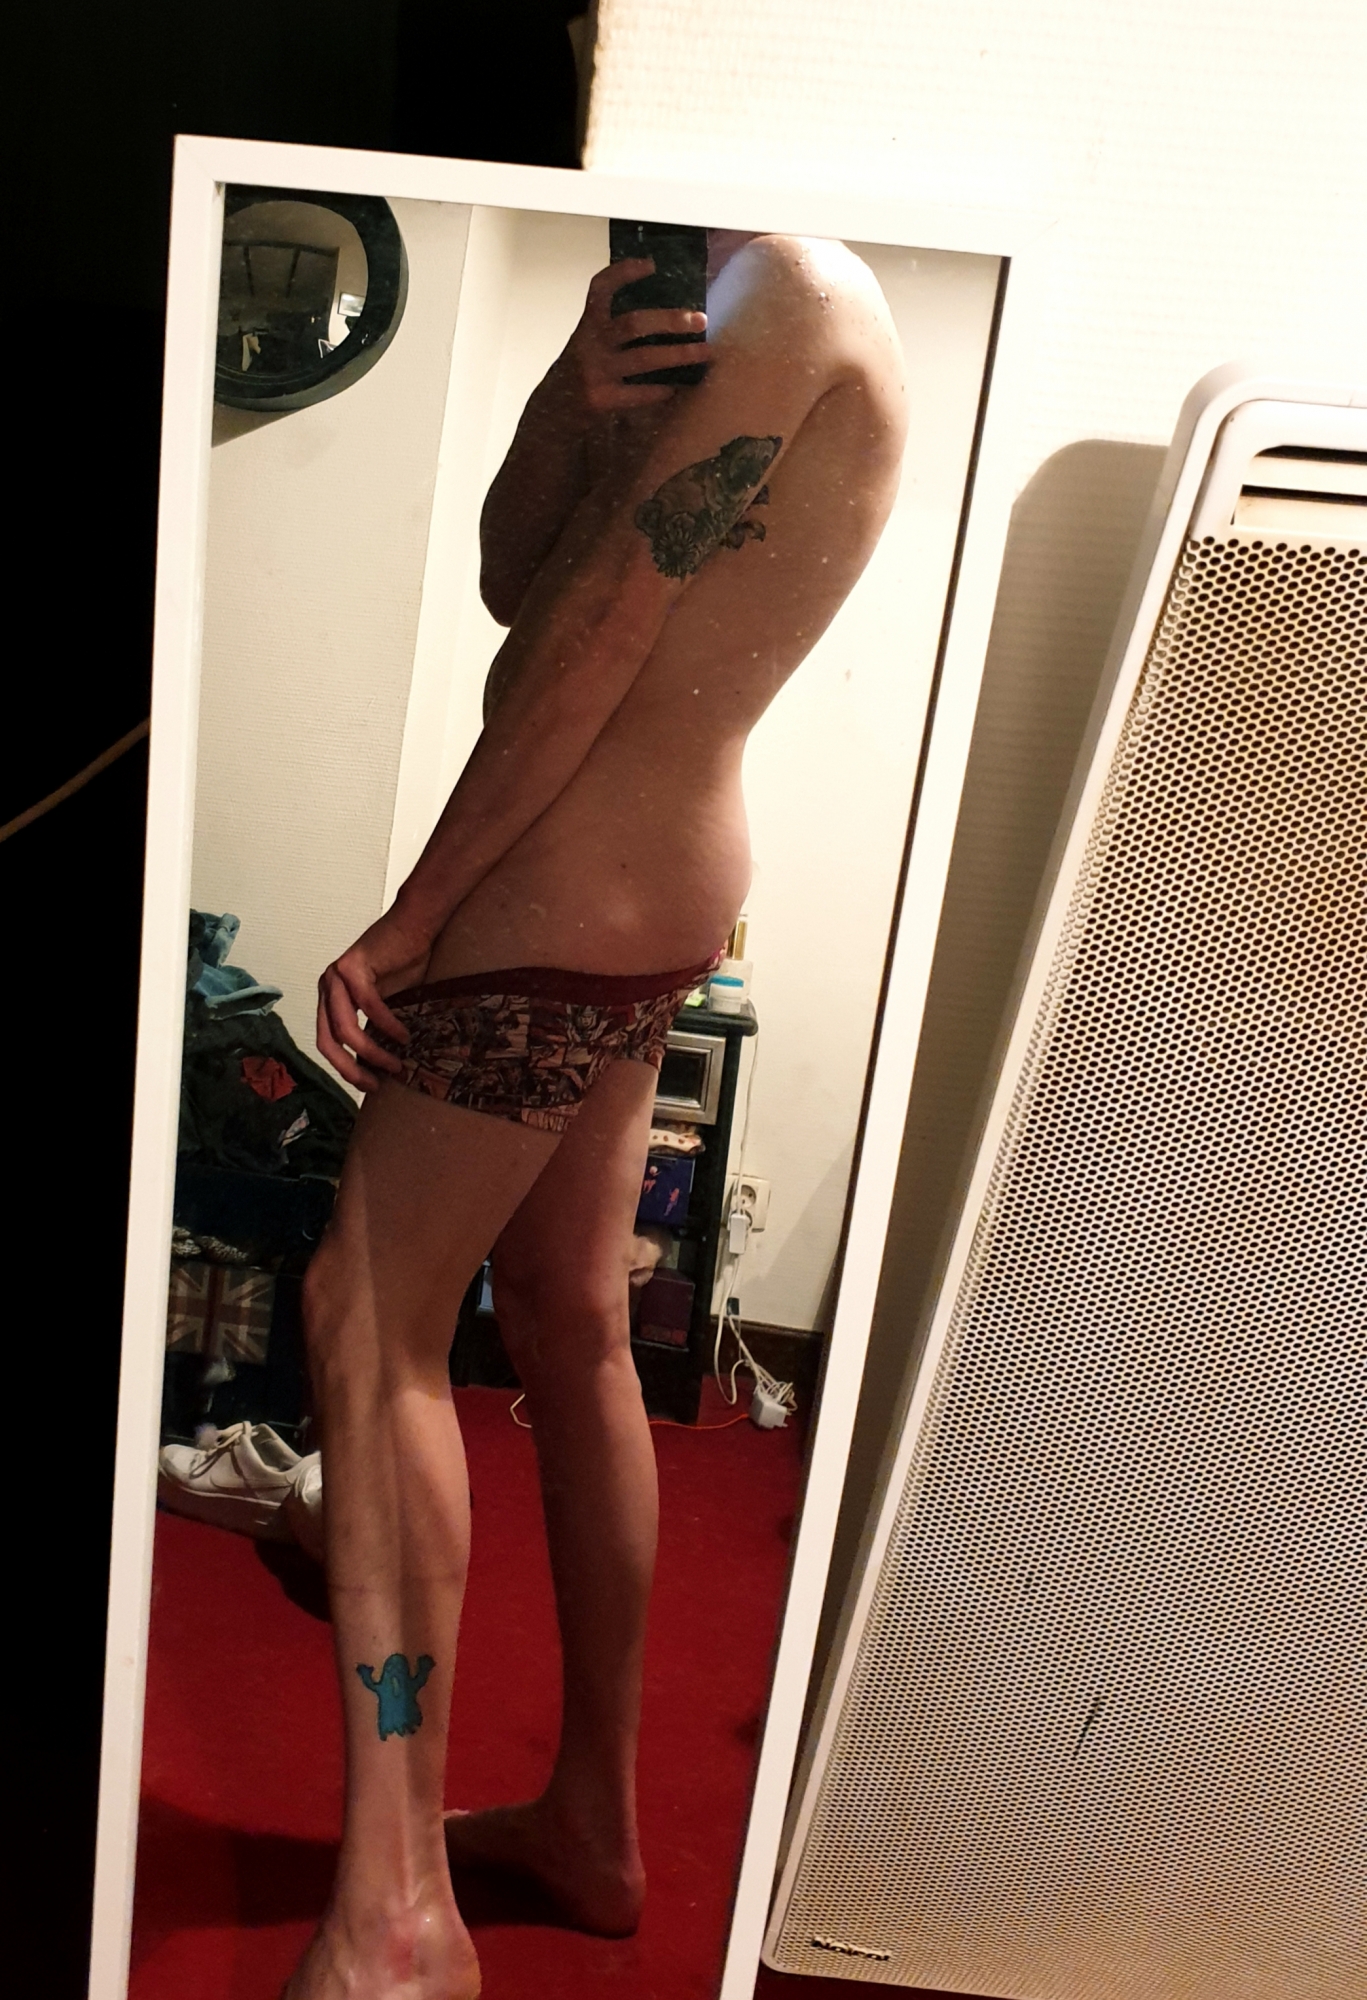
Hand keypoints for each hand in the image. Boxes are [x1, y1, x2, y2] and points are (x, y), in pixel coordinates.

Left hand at [316, 907, 432, 1091]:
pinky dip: (388, 1025)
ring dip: (372, 1052)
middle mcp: (327, 987)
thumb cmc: (405, 960)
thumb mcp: (386, 1001)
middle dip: (351, 1069)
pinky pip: (369, 1007)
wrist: (416, 923)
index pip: (326, 1042)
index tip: (369, 1084)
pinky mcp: (354, 967)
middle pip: (327, 1041)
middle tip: (375, 1085)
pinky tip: (404, 1035)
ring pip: (346, 1029)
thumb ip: (376, 1026)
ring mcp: (336, 976)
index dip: (344, 1068)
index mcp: (330, 997)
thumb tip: (383, 1064)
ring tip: (396, 1064)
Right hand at [568, 258, 711, 416]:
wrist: (554, 412)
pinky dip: (660, 390)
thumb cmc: (581, 372)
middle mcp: (590, 344)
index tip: (651, 265)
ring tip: (705, 352)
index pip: (600, 289)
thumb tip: (663, 317)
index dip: (623, 273)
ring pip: (645, 359)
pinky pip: (639, 393)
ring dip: (679, 355)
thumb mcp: (588, 342)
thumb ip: (611, 329)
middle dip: (670, 320)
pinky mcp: (602, 400)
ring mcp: (596, 372)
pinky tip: (677, 387)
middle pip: (634, 323)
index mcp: (587, 325)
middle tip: (700, 320)